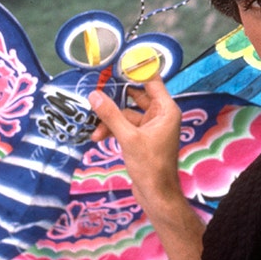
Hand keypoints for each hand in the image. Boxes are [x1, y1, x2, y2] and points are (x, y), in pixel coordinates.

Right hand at [88, 80, 205, 259]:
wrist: (156, 195)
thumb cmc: (149, 165)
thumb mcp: (128, 138)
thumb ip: (111, 115)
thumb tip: (94, 94)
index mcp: (166, 109)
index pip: (151, 80)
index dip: (133, 71)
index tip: (114, 64)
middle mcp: (161, 114)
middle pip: (136, 96)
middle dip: (115, 98)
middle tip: (95, 92)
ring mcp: (151, 127)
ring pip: (127, 113)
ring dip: (111, 119)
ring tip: (95, 130)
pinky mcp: (142, 138)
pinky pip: (126, 126)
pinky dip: (113, 129)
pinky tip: (98, 137)